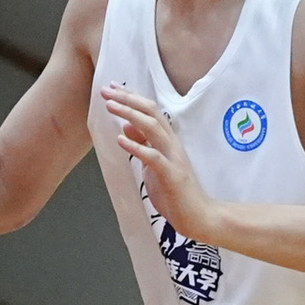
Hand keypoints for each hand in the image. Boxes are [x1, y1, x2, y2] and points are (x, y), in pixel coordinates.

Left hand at [102, 84, 223, 244]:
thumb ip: (143, 145)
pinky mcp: (172, 175)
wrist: (198, 216)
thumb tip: (126, 127)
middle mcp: (172, 144)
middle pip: (151, 112)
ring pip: (152, 128)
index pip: (150, 111)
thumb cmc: (175, 192)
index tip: (112, 88)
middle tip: (106, 91)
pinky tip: (119, 140)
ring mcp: (173, 158)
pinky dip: (136, 147)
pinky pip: (153, 157)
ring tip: (110, 106)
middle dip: (127, 99)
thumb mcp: (153, 165)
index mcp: (168, 141)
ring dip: (129, 114)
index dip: (131, 98)